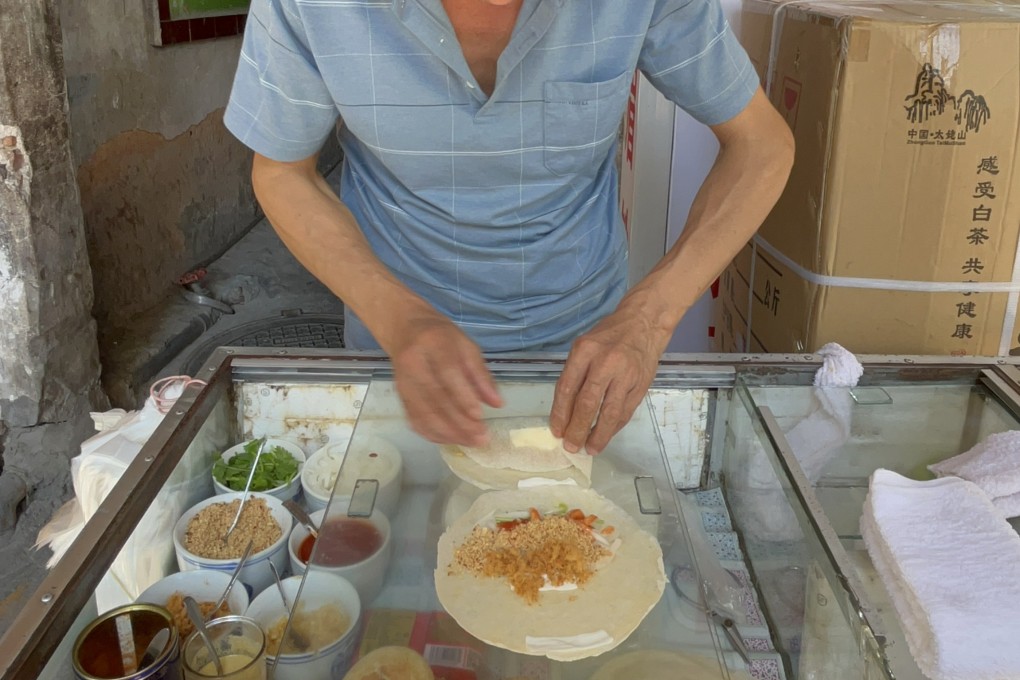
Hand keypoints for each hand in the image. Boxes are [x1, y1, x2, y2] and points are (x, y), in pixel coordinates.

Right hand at [388, 311, 502, 445]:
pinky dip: (433, 434)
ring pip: (423, 414)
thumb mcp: (467, 346)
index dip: (463, 397)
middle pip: (435, 398)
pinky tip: (451, 440)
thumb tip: (497, 403)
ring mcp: (403, 382)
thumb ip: (481, 374)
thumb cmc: (441, 337)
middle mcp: (413, 364)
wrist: (405, 330)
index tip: (480, 416)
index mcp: (433, 344)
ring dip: (448, 433)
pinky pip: (415, 420)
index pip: (447, 373)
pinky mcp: (400, 396)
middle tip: (481, 438)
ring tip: (470, 442)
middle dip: (459, 423)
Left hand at [550, 304, 671, 454]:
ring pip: (609, 412)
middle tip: (571, 446)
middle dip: (577, 429)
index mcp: (585, 351)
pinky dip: (614, 427)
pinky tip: (605, 436)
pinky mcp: (640, 385)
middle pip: (587, 403)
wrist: (644, 323)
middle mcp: (605, 362)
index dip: (560, 414)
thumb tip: (564, 411)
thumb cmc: (609, 336)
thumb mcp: (585, 346)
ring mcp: (625, 375)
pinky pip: (625, 412)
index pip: (567, 388)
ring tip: (589, 448)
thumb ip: (575, 374)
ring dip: (598, 434)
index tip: (557, 431)